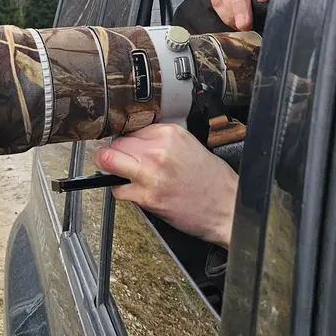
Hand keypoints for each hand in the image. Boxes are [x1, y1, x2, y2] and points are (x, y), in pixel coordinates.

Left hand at [94, 124, 237, 247]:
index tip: (128, 149)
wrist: (226, 206)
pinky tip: (134, 192)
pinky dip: (121, 191)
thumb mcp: (189, 145)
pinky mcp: (147, 196)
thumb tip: (135, 142)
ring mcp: (151, 172)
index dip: (128, 141)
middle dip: (114, 153)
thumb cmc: (212, 180)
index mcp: (170, 133)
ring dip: (110, 169)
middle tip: (119, 162)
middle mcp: (159, 149)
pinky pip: (118, 189)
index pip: (131, 129)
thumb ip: (161, 140)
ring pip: (108, 161)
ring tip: (119, 174)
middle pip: (117, 143)